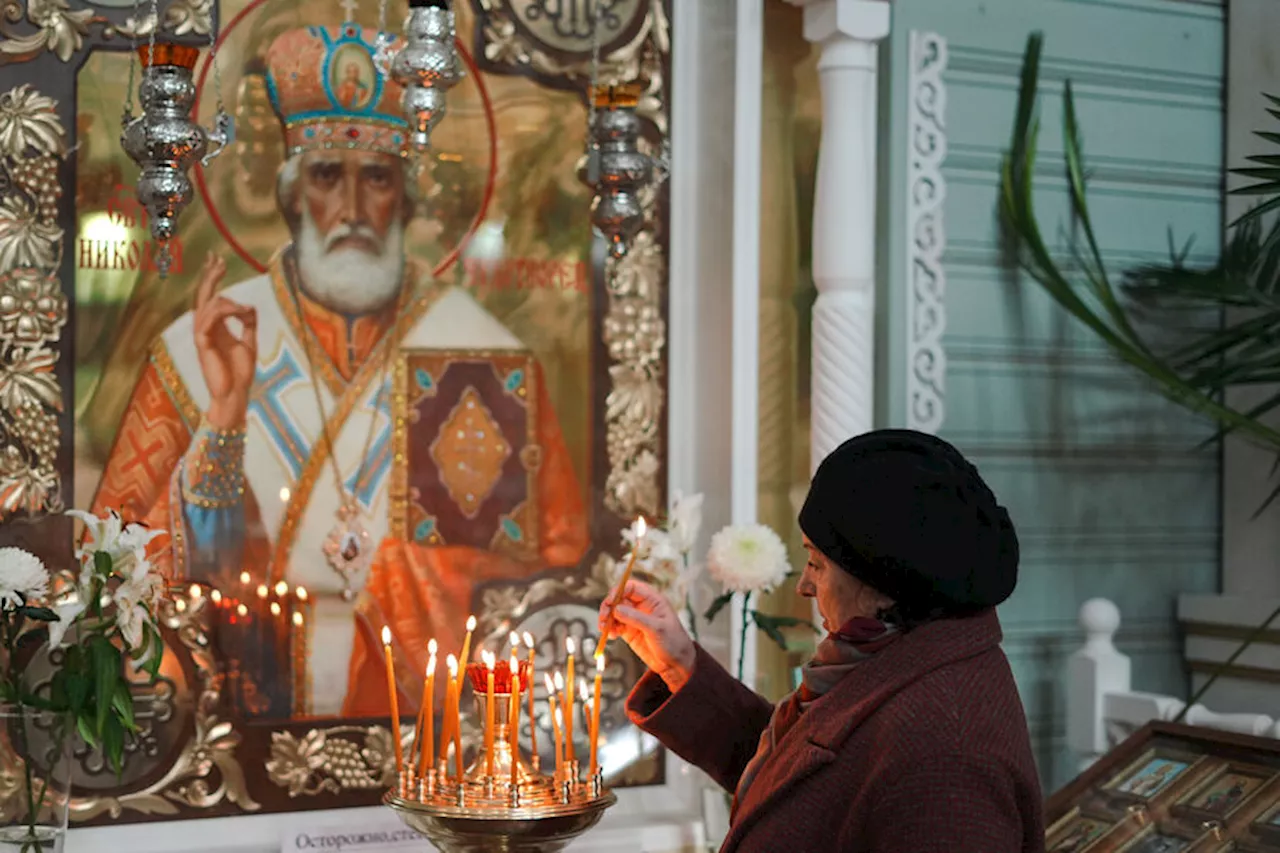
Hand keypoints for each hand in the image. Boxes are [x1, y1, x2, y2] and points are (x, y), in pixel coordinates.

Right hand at [192, 253, 256, 429]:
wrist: (235, 394)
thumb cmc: (240, 372)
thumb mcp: (249, 342)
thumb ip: (248, 323)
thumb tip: (249, 306)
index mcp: (216, 326)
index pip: (211, 297)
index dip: (213, 278)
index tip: (218, 260)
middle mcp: (206, 328)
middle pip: (203, 296)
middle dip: (210, 276)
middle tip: (218, 260)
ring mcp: (202, 335)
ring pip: (208, 305)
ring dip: (228, 302)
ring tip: (244, 309)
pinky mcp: (202, 343)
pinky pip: (208, 320)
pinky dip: (225, 311)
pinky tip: (240, 311)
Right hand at [599, 579, 695, 691]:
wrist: (676, 664)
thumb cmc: (673, 642)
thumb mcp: (657, 629)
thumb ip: (636, 618)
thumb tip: (616, 609)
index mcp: (652, 600)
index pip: (631, 587)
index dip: (618, 591)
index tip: (610, 601)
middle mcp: (642, 607)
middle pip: (619, 599)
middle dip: (609, 606)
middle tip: (604, 617)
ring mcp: (634, 619)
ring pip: (614, 612)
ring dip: (607, 618)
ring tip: (604, 629)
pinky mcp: (629, 631)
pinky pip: (615, 625)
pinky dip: (610, 629)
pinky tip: (612, 636)